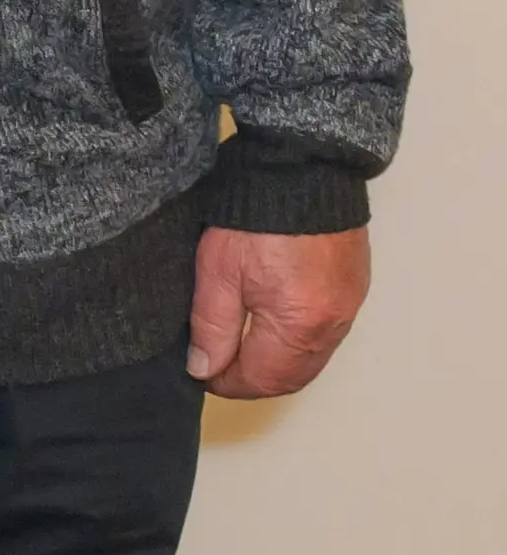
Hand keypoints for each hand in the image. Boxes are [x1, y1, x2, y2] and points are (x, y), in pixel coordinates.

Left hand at [186, 224, 370, 397]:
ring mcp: (349, 306)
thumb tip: (205, 369)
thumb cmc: (255, 219)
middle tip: (217, 367)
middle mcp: (333, 324)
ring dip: (277, 362)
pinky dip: (298, 342)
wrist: (301, 170)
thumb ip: (211, 327)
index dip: (227, 383)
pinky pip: (326, 334)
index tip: (201, 374)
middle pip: (292, 376)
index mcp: (299, 325)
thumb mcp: (218, 273)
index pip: (262, 379)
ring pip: (311, 358)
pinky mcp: (353, 288)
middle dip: (254, 379)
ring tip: (239, 348)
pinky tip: (272, 327)